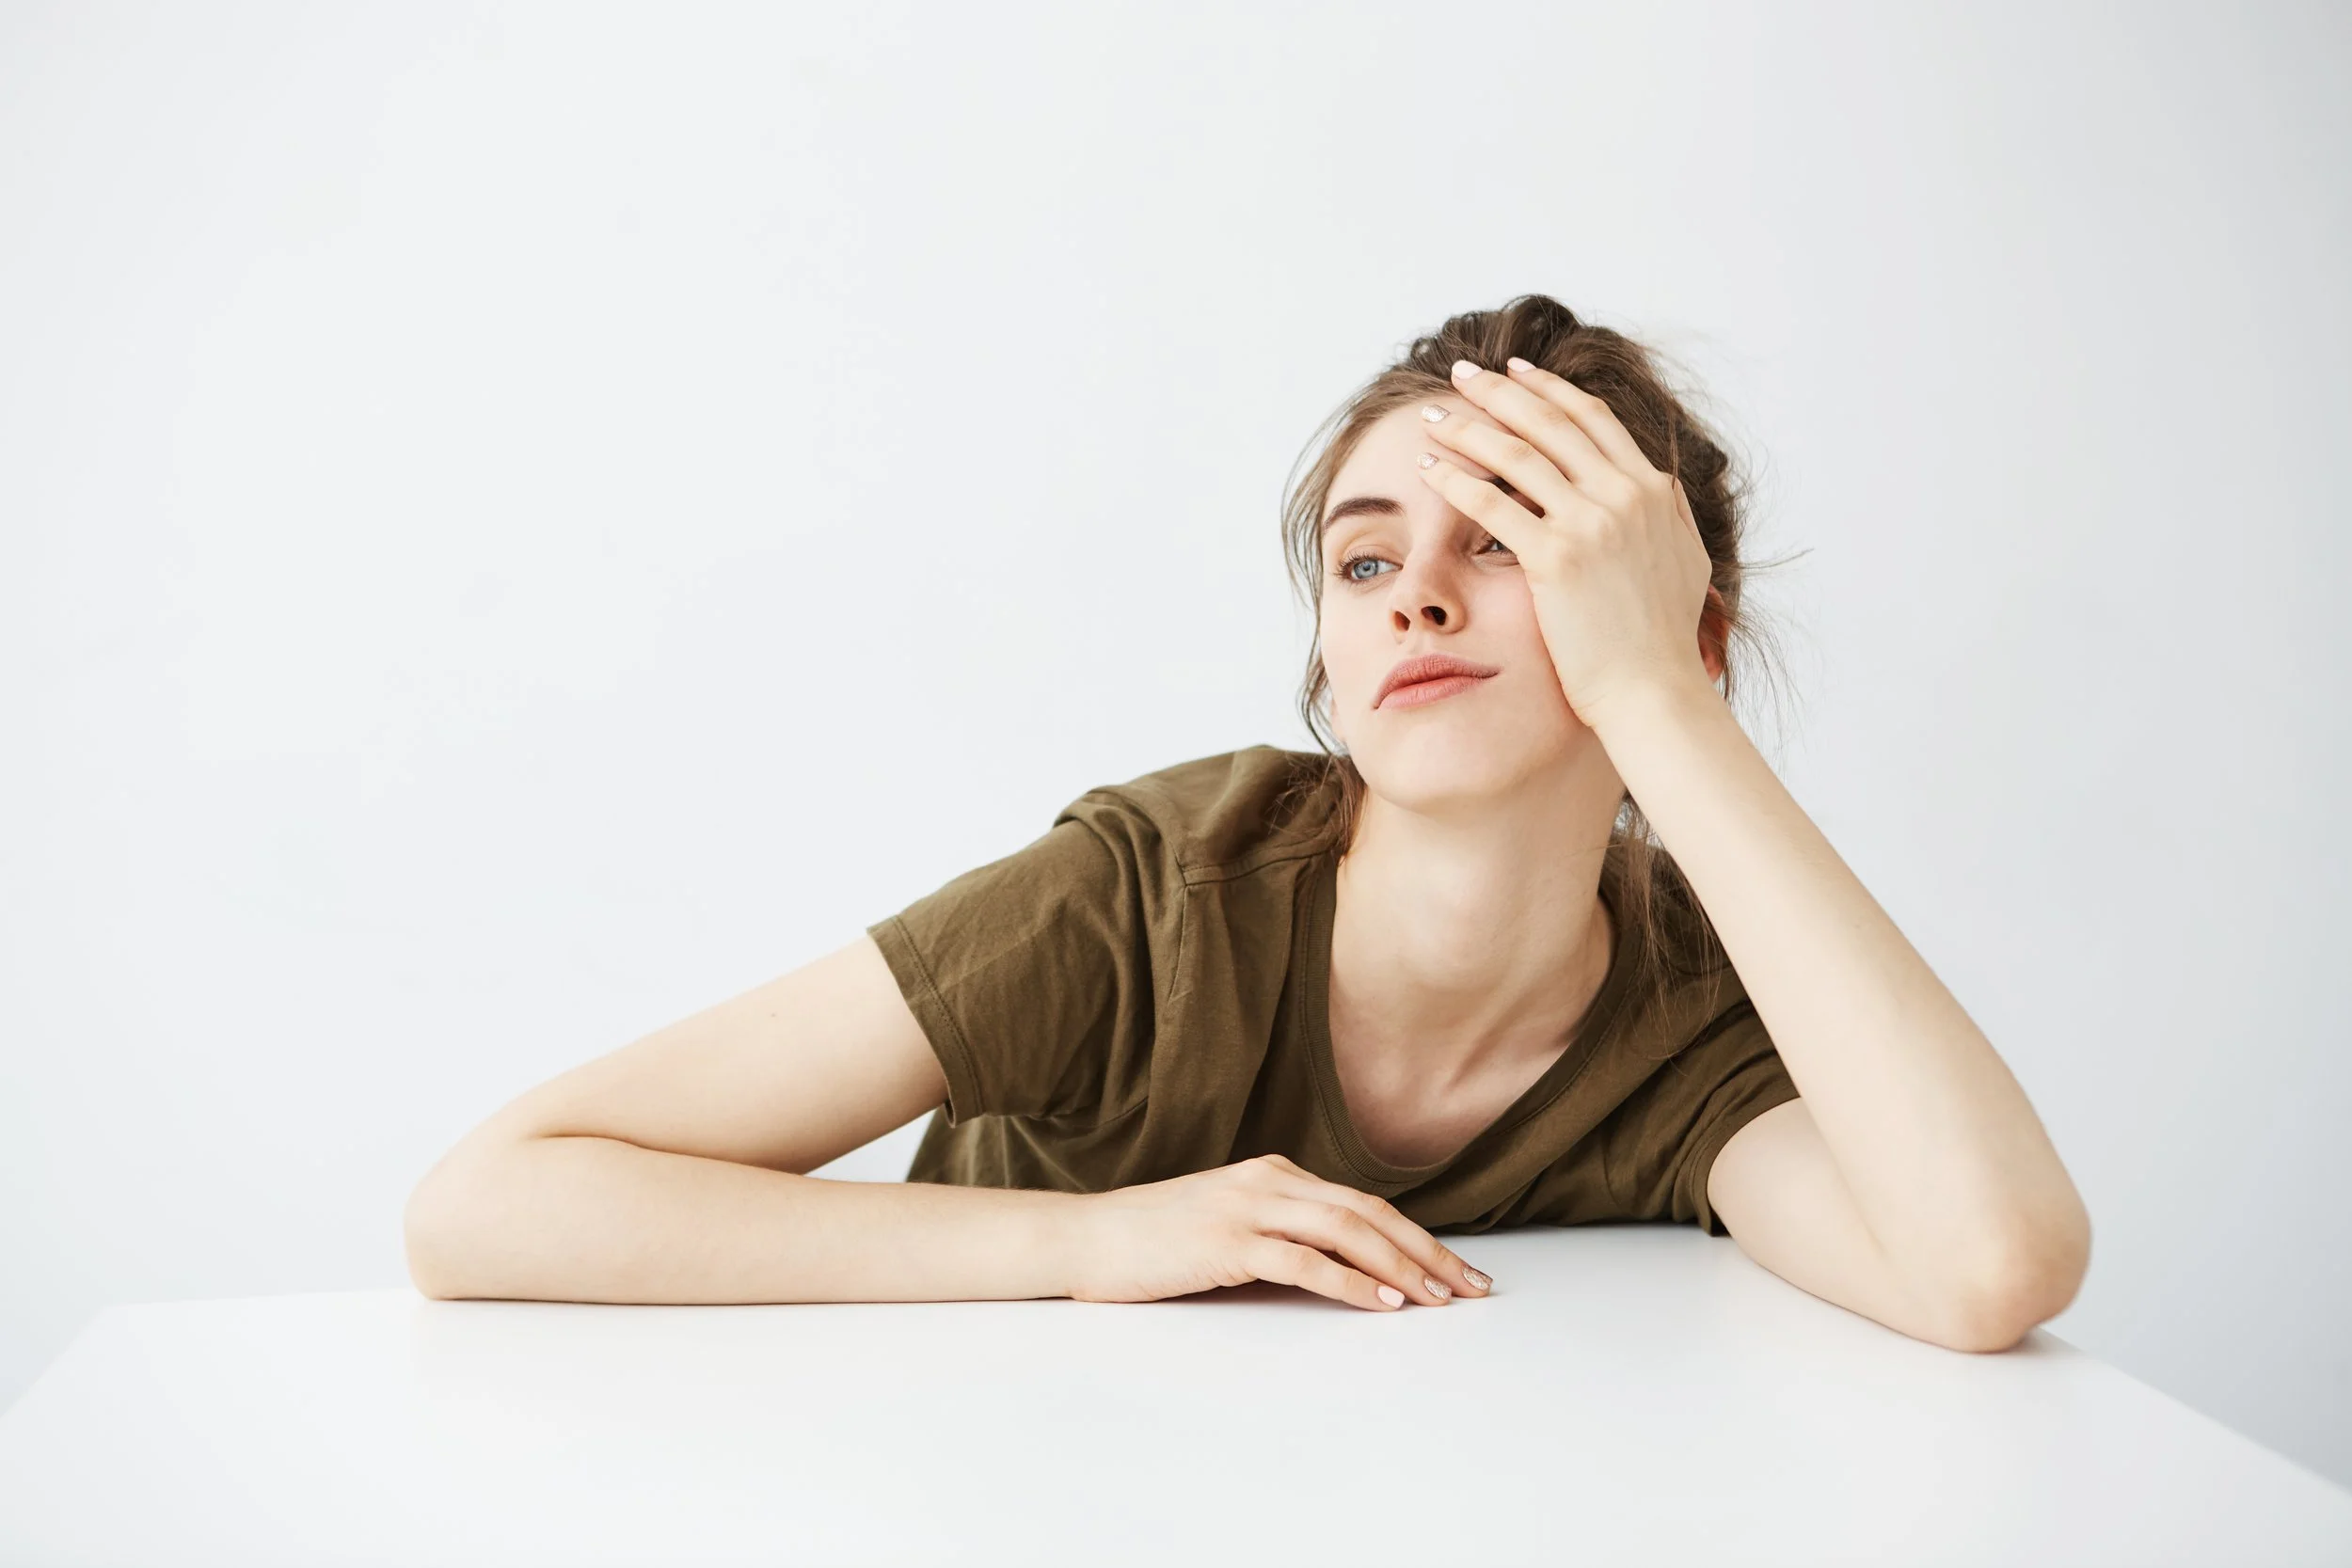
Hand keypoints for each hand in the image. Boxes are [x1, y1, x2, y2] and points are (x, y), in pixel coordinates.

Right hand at [1059, 1153, 1492, 1311]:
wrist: (1087, 1238)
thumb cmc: (1153, 1241)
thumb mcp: (1227, 1223)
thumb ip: (1280, 1232)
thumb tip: (1342, 1270)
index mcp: (1273, 1172)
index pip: (1363, 1203)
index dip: (1416, 1236)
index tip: (1455, 1270)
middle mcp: (1268, 1180)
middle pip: (1368, 1213)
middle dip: (1426, 1252)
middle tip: (1470, 1287)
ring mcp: (1247, 1207)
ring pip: (1346, 1232)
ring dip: (1401, 1267)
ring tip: (1438, 1299)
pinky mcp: (1227, 1241)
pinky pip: (1303, 1261)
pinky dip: (1350, 1283)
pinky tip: (1381, 1304)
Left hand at [1414, 356, 1722, 731]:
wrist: (1654, 691)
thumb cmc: (1662, 641)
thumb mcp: (1683, 560)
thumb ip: (1667, 517)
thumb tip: (1660, 487)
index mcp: (1653, 490)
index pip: (1593, 419)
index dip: (1549, 390)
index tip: (1516, 371)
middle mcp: (1624, 495)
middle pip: (1549, 423)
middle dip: (1498, 391)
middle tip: (1460, 373)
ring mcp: (1591, 524)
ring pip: (1516, 456)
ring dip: (1468, 429)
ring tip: (1433, 417)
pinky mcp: (1555, 558)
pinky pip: (1492, 505)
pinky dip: (1455, 480)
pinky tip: (1428, 469)